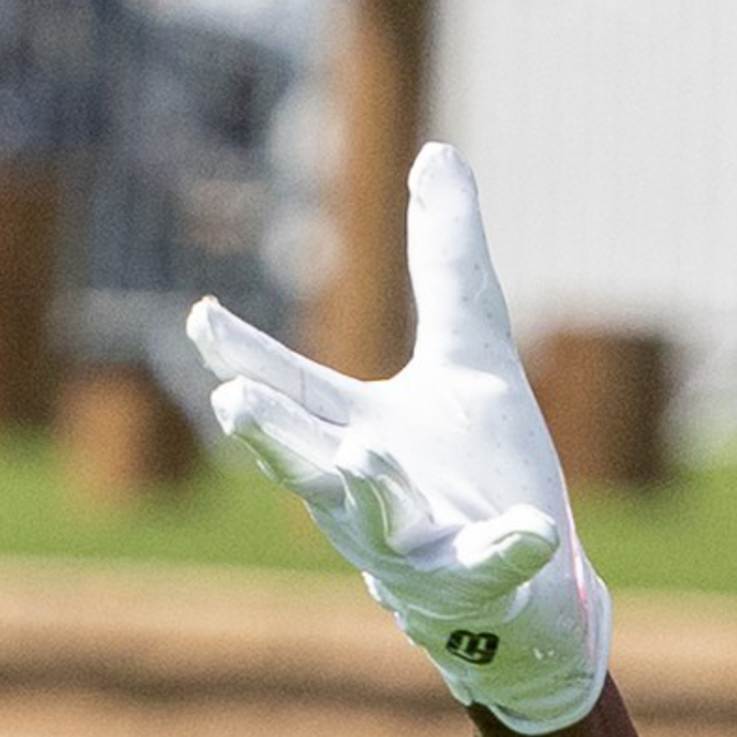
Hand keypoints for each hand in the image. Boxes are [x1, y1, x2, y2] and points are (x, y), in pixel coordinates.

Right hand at [185, 146, 613, 736]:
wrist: (534, 585)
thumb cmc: (481, 468)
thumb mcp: (473, 349)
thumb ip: (448, 258)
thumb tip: (435, 152)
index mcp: (355, 433)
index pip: (291, 391)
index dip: (245, 357)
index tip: (201, 316)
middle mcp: (367, 493)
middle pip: (306, 462)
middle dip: (271, 436)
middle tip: (233, 403)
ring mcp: (417, 546)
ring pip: (378, 522)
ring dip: (367, 490)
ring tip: (361, 452)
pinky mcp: (480, 581)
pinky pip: (491, 565)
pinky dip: (506, 548)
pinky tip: (533, 530)